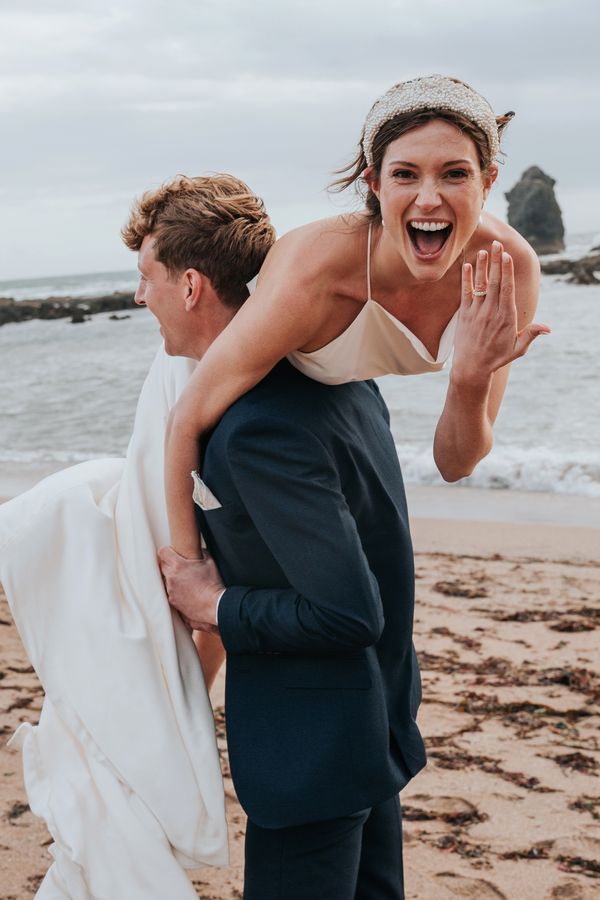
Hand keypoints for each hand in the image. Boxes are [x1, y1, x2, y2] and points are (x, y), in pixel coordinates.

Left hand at [158, 545, 222, 632]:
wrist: (214, 605)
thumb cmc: (213, 584)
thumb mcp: (210, 563)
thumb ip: (202, 553)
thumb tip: (199, 551)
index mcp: (178, 565)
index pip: (163, 552)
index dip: (167, 551)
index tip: (171, 552)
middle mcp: (171, 577)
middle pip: (162, 565)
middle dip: (169, 564)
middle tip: (180, 566)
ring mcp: (170, 590)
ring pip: (165, 579)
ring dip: (172, 578)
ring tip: (184, 581)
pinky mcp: (172, 600)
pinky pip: (169, 591)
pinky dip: (175, 590)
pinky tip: (185, 591)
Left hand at [453, 241, 549, 383]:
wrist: (471, 368)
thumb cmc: (497, 357)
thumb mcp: (517, 349)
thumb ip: (531, 335)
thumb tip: (548, 328)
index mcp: (506, 318)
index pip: (507, 289)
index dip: (507, 271)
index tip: (507, 256)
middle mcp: (491, 312)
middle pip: (495, 282)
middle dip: (496, 262)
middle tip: (497, 244)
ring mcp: (476, 312)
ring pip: (480, 285)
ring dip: (481, 267)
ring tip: (483, 251)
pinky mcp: (464, 315)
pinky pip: (465, 293)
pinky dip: (466, 279)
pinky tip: (467, 266)